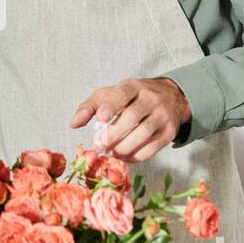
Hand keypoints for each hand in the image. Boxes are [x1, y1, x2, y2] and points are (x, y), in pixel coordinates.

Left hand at [69, 78, 191, 162]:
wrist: (170, 97)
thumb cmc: (133, 97)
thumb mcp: (111, 94)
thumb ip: (90, 107)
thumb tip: (73, 124)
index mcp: (133, 87)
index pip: (122, 94)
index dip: (111, 106)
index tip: (101, 119)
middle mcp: (151, 98)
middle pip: (132, 117)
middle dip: (114, 134)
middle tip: (101, 144)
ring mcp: (163, 115)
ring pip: (143, 134)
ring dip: (123, 148)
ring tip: (111, 152)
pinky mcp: (170, 132)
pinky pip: (152, 148)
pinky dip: (136, 156)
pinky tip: (125, 156)